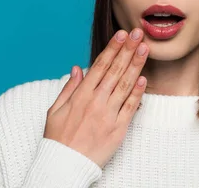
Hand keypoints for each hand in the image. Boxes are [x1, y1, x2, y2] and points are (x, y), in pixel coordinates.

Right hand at [44, 28, 148, 168]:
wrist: (64, 165)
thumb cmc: (58, 139)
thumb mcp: (54, 110)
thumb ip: (68, 88)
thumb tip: (77, 68)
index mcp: (80, 95)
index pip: (99, 66)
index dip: (112, 48)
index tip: (121, 34)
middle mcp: (95, 102)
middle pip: (114, 70)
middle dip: (127, 50)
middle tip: (137, 33)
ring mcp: (108, 115)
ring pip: (124, 85)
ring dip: (135, 65)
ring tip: (144, 49)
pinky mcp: (118, 129)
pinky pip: (130, 107)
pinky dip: (137, 92)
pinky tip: (144, 78)